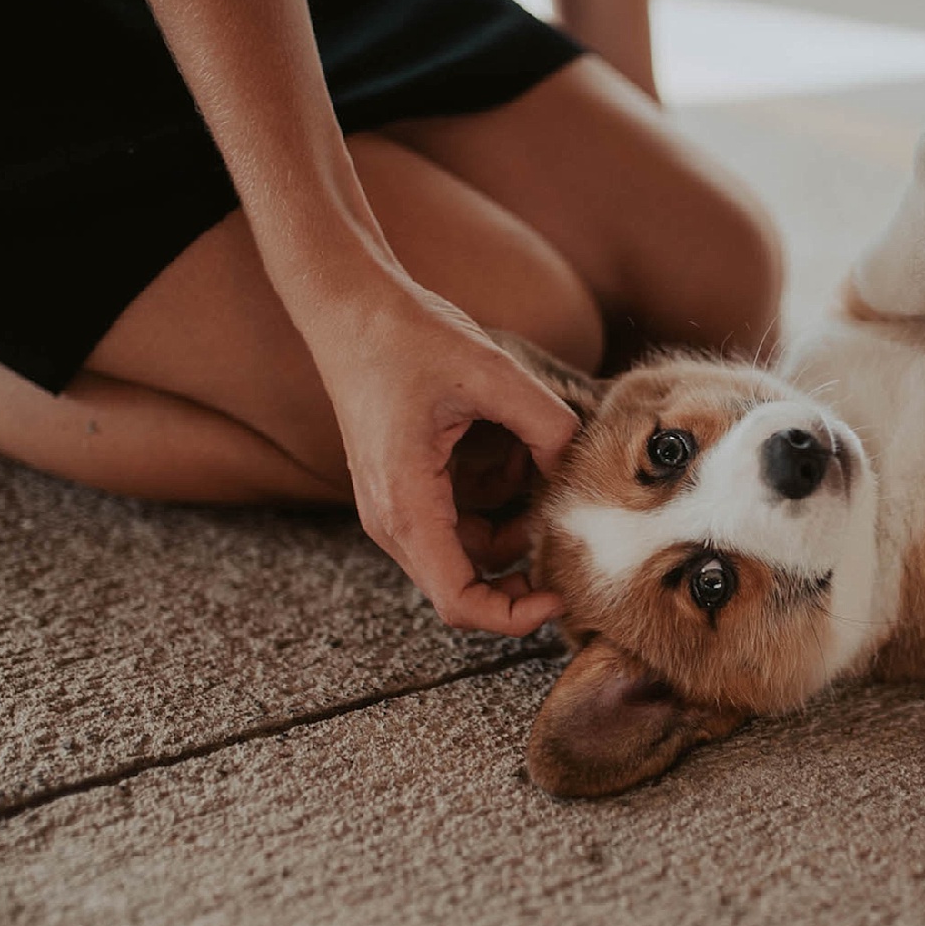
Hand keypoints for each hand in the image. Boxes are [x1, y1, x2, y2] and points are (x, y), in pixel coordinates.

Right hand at [315, 282, 580, 636]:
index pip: (459, 602)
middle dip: (521, 568)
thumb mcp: (492, 374)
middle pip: (465, 588)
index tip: (559, 595)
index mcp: (407, 504)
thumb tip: (575, 466)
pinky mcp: (405, 490)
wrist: (349, 308)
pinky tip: (512, 455)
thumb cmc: (407, 338)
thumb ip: (547, 425)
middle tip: (564, 529)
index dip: (513, 617)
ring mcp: (394, 507)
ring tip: (536, 470)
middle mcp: (393, 519)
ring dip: (511, 528)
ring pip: (468, 553)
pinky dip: (494, 503)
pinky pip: (459, 522)